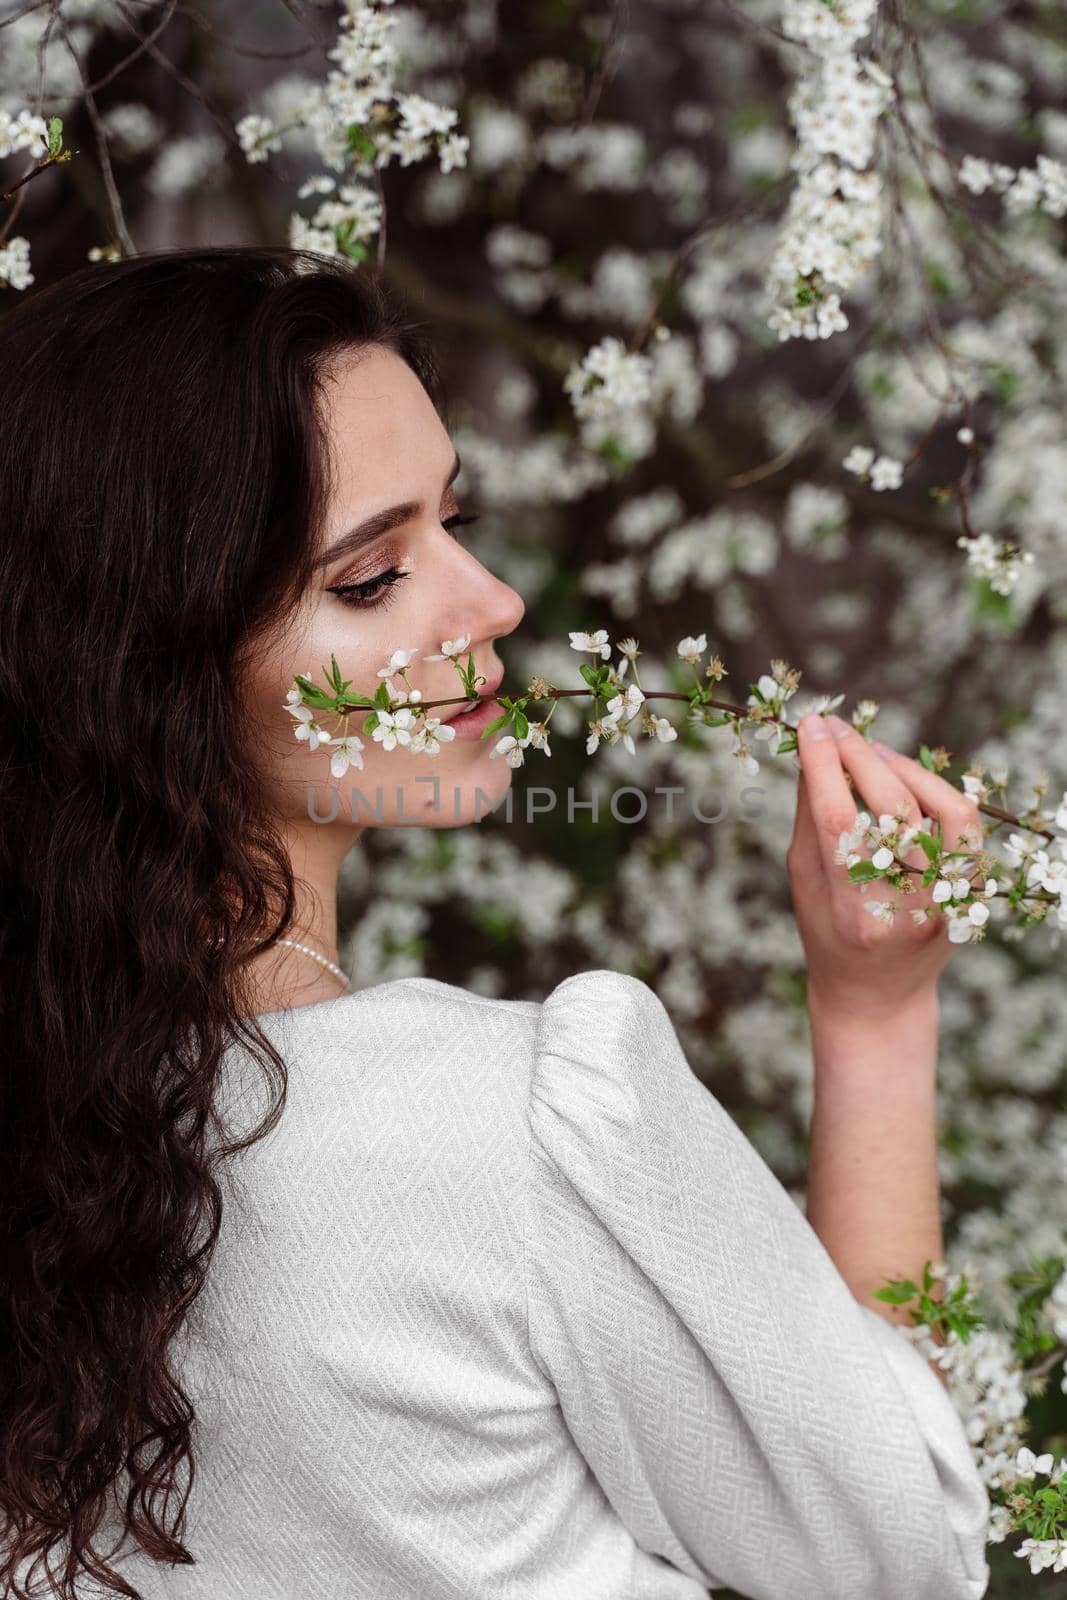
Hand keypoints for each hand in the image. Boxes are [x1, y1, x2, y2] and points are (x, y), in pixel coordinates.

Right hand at [787, 714, 983, 1022]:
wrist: (878, 994)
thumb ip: (810, 818)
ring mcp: (946, 901)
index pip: (838, 821)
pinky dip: (935, 788)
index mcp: (852, 913)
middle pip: (889, 810)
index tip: (811, 727)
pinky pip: (964, 822)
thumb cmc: (828, 933)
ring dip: (902, 766)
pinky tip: (905, 777)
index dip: (825, 764)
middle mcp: (905, 908)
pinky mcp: (970, 890)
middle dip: (859, 755)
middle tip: (835, 728)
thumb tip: (815, 751)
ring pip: (938, 810)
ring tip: (872, 751)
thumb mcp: (803, 883)